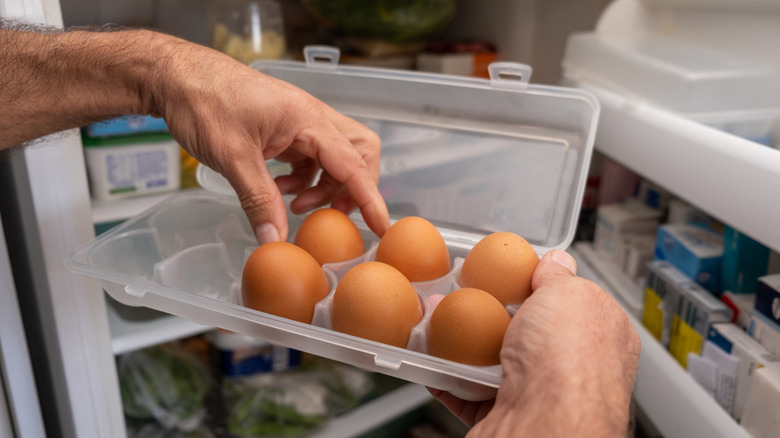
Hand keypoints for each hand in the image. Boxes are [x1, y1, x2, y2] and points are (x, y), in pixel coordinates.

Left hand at [0, 27, 389, 243]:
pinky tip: (279, 190)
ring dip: (325, 186)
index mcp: (308, 120)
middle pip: (359, 154)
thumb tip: (276, 239)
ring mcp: (300, 122)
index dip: (370, 198)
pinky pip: (311, 157)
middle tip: (333, 214)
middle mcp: (312, 118)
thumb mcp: (232, 158)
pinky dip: (305, 179)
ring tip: (296, 206)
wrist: (176, 76)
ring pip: (336, 157)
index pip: (352, 164)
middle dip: (354, 187)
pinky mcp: (285, 128)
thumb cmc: (204, 102)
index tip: (382, 225)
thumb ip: (259, 201)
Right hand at [431, 250, 640, 436]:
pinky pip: (466, 390)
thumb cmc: (567, 363)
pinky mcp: (503, 416)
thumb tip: (555, 262)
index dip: (538, 285)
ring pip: (490, 360)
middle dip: (488, 312)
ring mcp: (537, 395)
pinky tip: (431, 355)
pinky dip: (445, 374)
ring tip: (436, 318)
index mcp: (600, 335)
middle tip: (463, 294)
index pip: (569, 301)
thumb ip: (559, 276)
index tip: (508, 273)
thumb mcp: (568, 293)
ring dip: (459, 342)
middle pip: (523, 330)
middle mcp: (572, 368)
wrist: (542, 427)